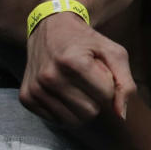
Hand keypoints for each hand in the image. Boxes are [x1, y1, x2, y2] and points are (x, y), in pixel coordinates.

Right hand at [20, 10, 135, 124]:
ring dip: (81, 106)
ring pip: (73, 121)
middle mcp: (50, 76)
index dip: (110, 86)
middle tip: (90, 81)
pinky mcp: (26, 98)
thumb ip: (124, 82)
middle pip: (90, 111)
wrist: (51, 28)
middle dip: (96, 99)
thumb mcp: (113, 52)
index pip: (106, 95)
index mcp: (73, 62)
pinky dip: (65, 109)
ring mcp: (35, 88)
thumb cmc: (87, 41)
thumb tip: (122, 115)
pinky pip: (56, 120)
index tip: (103, 73)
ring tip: (77, 86)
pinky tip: (63, 90)